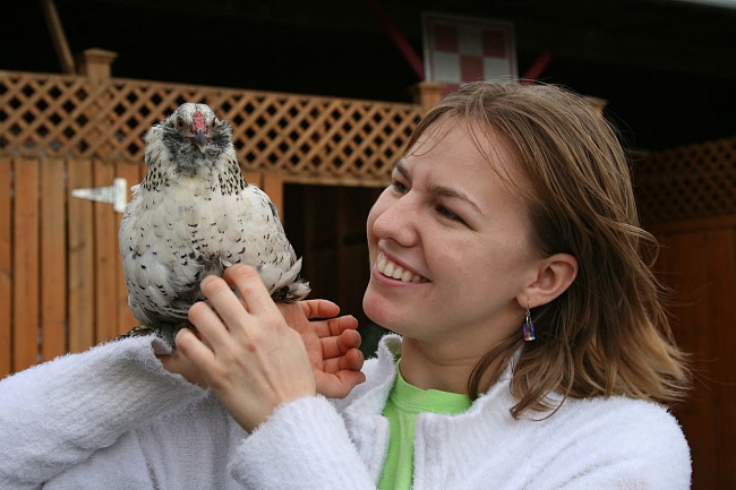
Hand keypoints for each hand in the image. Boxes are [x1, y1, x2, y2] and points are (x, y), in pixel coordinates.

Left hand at [175, 265, 360, 430]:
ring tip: (204, 321)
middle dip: (210, 286)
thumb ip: (272, 321)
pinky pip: (186, 342)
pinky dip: (187, 339)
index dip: (234, 272)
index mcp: (271, 321)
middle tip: (211, 293)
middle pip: (215, 289)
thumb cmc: (293, 382)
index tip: (230, 277)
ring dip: (199, 314)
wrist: (288, 418)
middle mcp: (249, 332)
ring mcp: (229, 352)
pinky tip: (194, 343)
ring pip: (197, 312)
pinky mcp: (213, 372)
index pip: (246, 278)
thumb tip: (256, 305)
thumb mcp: (292, 343)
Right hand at [277, 299, 364, 398]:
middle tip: (352, 338)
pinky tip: (333, 310)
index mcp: (309, 372)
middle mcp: (306, 354)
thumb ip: (336, 386)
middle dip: (349, 343)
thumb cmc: (271, 372)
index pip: (338, 369)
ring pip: (329, 330)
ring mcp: (300, 333)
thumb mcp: (309, 384)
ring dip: (342, 327)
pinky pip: (314, 309)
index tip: (355, 356)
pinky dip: (326, 308)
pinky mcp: (293, 314)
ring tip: (349, 324)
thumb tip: (361, 378)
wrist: (238, 346)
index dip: (351, 363)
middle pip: (336, 349)